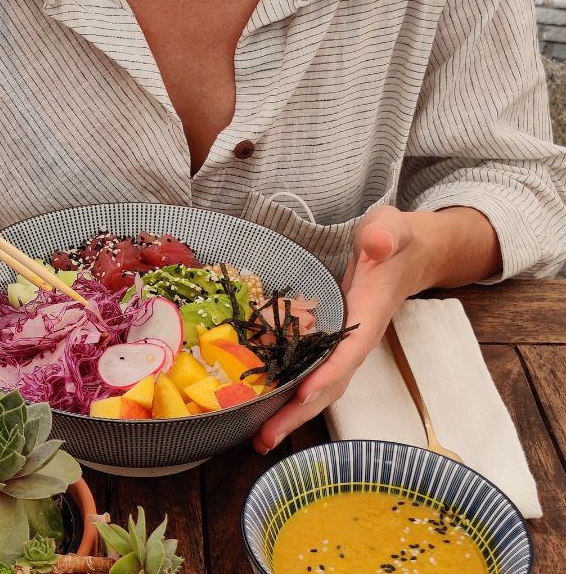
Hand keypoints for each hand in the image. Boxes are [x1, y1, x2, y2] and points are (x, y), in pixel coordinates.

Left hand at [252, 205, 431, 452]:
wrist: (408, 254)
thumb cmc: (393, 240)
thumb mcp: (389, 229)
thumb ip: (384, 235)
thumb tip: (376, 243)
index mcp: (368, 317)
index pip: (348, 354)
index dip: (327, 376)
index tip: (302, 396)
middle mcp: (356, 341)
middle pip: (329, 386)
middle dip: (299, 414)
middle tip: (265, 440)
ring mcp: (344, 347)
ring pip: (319, 388)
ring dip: (291, 415)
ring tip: (259, 440)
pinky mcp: (332, 346)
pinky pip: (311, 376)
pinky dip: (290, 396)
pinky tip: (264, 410)